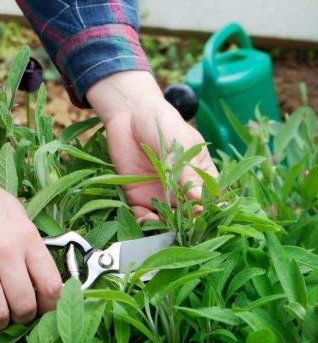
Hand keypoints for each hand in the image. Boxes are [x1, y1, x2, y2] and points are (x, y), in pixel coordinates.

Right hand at [0, 126, 61, 335]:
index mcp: (25, 236)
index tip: (43, 309)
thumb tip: (42, 272)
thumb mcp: (14, 210)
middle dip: (23, 318)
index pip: (51, 285)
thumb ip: (29, 240)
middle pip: (25, 305)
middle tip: (15, 315)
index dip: (51, 306)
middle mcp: (4, 251)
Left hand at [86, 71, 217, 221]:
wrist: (129, 114)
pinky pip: (144, 217)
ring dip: (168, 228)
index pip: (212, 198)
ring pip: (169, 221)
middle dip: (190, 225)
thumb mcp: (180, 143)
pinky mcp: (139, 198)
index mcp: (202, 175)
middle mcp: (183, 190)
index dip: (212, 210)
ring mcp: (161, 196)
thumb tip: (200, 197)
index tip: (207, 215)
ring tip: (164, 226)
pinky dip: (145, 224)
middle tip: (185, 227)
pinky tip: (147, 222)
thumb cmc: (163, 122)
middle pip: (191, 215)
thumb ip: (187, 170)